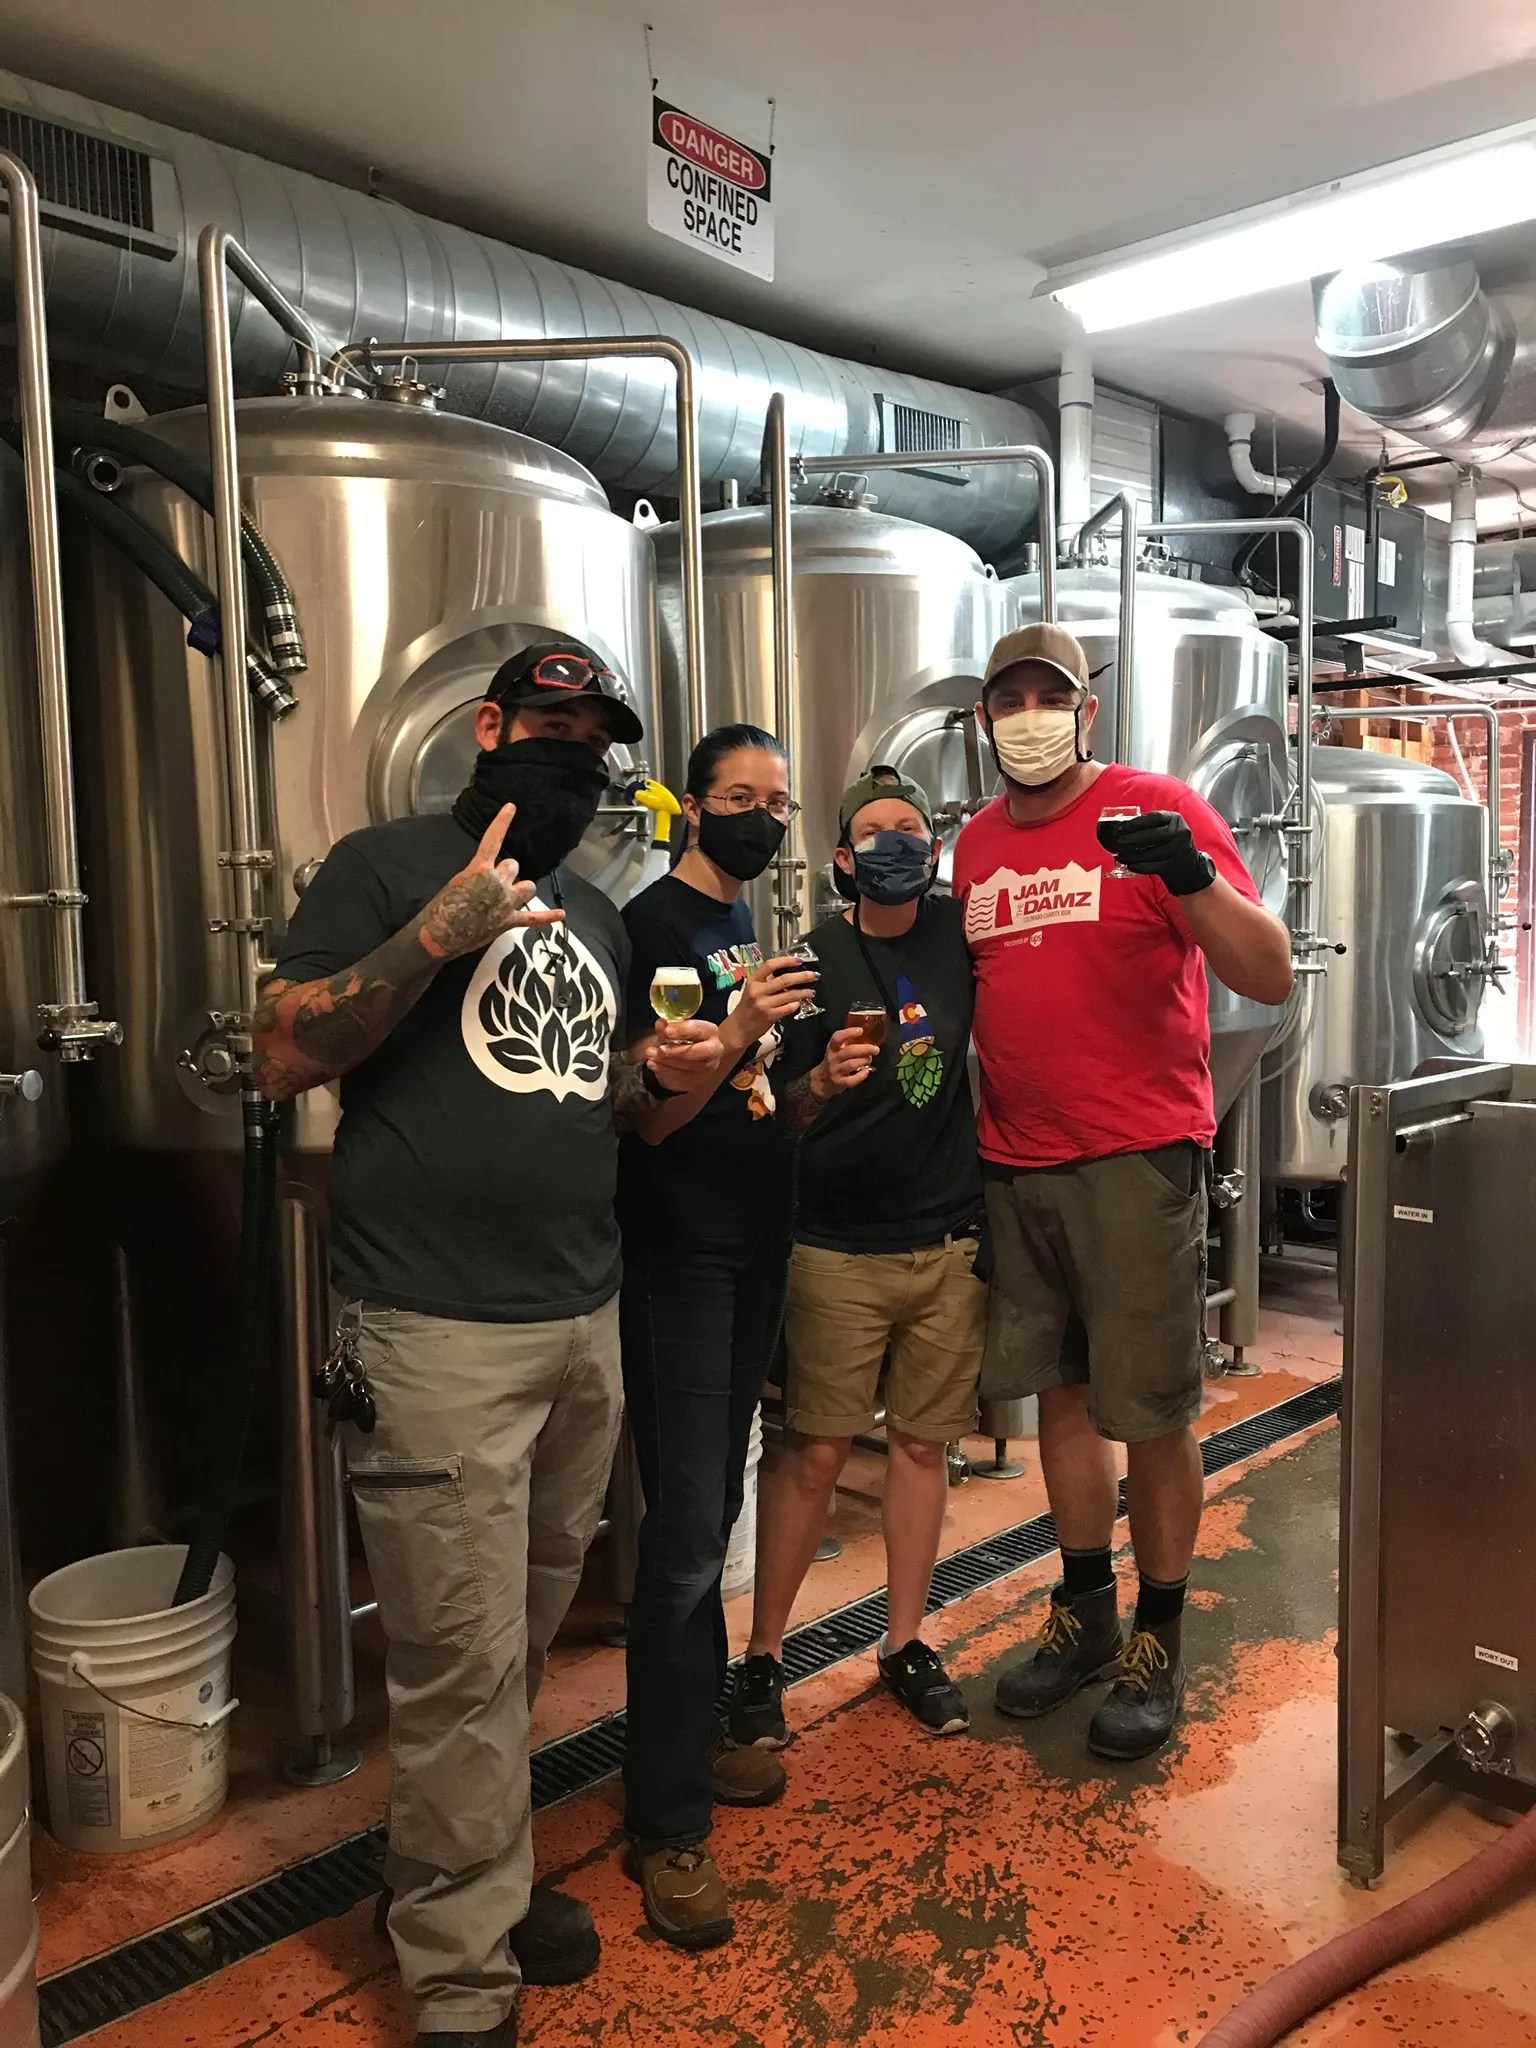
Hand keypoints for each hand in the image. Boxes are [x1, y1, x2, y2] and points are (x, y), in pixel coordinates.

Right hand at [420, 805, 564, 958]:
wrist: (440, 936)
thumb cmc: (440, 909)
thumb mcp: (456, 881)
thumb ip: (476, 875)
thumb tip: (486, 878)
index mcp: (480, 869)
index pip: (493, 839)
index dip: (502, 821)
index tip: (511, 807)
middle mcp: (498, 883)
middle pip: (512, 866)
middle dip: (505, 872)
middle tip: (490, 884)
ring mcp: (506, 903)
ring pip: (527, 886)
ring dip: (520, 888)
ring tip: (508, 896)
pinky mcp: (509, 921)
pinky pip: (534, 918)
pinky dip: (548, 917)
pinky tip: (561, 915)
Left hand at [648, 1018, 723, 1091]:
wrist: (686, 1059)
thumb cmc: (681, 1040)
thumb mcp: (672, 1030)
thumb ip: (667, 1027)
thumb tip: (661, 1024)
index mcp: (709, 1031)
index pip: (699, 1029)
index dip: (682, 1030)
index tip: (666, 1031)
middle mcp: (714, 1049)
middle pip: (700, 1052)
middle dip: (678, 1051)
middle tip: (660, 1049)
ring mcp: (709, 1068)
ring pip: (690, 1068)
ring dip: (667, 1063)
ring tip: (651, 1057)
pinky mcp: (699, 1082)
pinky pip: (683, 1080)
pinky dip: (666, 1072)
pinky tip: (654, 1065)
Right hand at [730, 954, 818, 1040]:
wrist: (738, 1029)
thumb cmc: (747, 1008)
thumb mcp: (752, 990)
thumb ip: (767, 982)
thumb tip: (788, 973)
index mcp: (753, 981)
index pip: (770, 965)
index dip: (786, 961)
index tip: (799, 960)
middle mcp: (757, 991)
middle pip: (784, 979)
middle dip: (803, 976)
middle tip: (813, 975)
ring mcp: (764, 1004)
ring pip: (790, 995)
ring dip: (804, 992)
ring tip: (811, 991)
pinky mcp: (770, 1016)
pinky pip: (789, 1008)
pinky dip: (796, 1005)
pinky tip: (799, 1003)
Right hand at [811, 1025, 876, 1098]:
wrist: (822, 1080)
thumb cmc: (834, 1061)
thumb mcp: (837, 1050)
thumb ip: (848, 1043)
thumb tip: (867, 1035)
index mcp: (832, 1047)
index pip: (837, 1038)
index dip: (848, 1033)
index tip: (860, 1030)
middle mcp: (832, 1058)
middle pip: (849, 1051)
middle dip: (865, 1049)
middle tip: (875, 1049)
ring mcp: (835, 1071)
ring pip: (851, 1064)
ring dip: (863, 1061)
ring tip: (869, 1059)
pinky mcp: (839, 1082)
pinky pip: (852, 1079)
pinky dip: (861, 1075)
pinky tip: (866, 1071)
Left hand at [1095, 809, 1214, 895]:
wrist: (1189, 867)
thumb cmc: (1169, 844)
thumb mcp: (1166, 829)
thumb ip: (1149, 827)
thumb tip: (1121, 829)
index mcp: (1175, 820)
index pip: (1155, 817)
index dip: (1137, 822)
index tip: (1121, 828)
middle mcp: (1180, 833)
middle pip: (1155, 835)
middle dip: (1133, 839)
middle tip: (1119, 842)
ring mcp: (1179, 850)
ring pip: (1153, 852)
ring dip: (1133, 854)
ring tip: (1120, 855)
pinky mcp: (1174, 865)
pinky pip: (1154, 866)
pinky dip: (1139, 866)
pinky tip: (1129, 865)